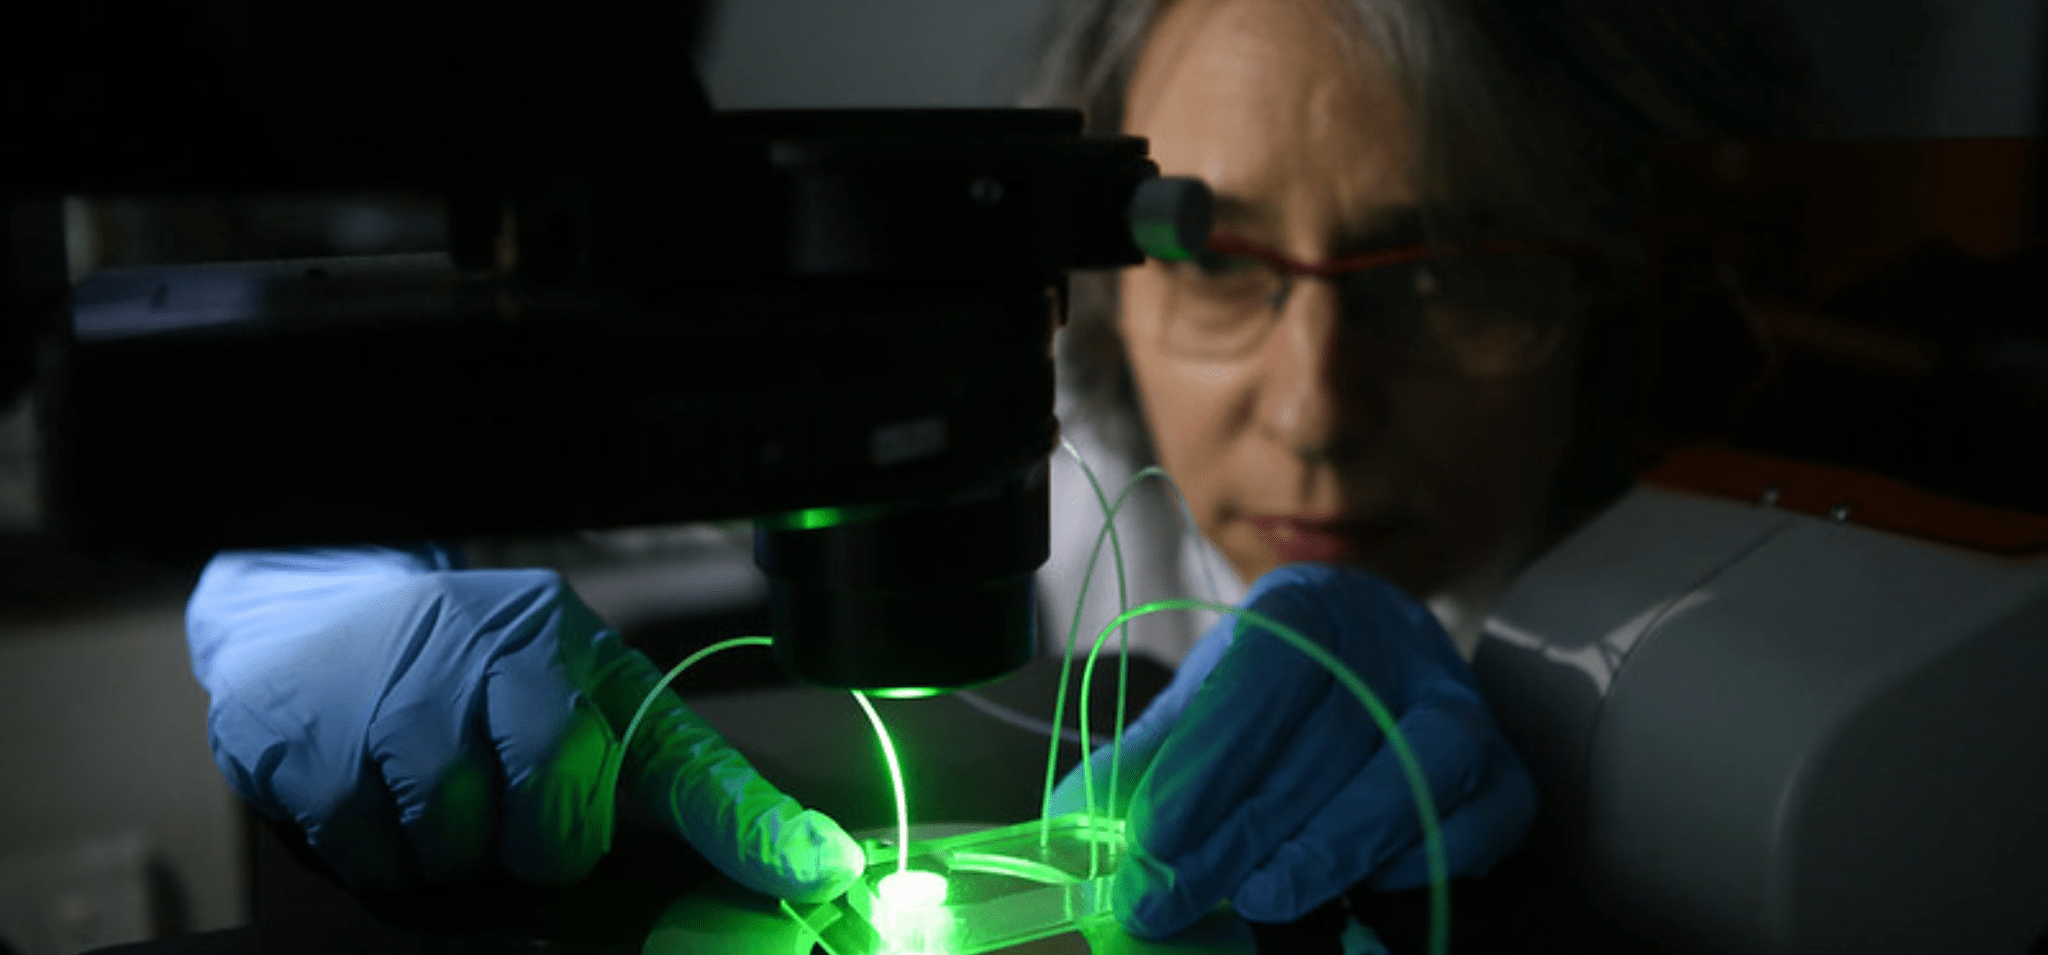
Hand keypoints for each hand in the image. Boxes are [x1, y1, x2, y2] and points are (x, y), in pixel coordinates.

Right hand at [185, 545, 861, 899]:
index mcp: (572, 648)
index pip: (665, 752)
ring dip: (450, 848)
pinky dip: (379, 851)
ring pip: (458, 850)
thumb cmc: (472, 665)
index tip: (815, 871)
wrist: (312, 608)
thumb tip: (804, 861)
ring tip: (432, 784)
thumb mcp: (581, 688)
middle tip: (506, 805)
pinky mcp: (307, 747)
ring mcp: (394, 700)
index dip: (743, 825)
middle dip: (535, 840)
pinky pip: (373, 858)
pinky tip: (371, 788)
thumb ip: (676, 774)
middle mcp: (490, 660)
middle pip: (551, 818)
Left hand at [1048, 563, 1533, 937]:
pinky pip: (1482, 817)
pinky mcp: (1507, 767)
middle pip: (1324, 738)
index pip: (1260, 678)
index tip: (1152, 838)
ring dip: (1333, 845)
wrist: (1380, 667)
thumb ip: (1147, 759)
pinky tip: (1361, 885)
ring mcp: (1460, 701)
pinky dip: (1423, 857)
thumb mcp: (1206, 704)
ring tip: (1262, 897)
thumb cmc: (1282, 693)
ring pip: (1416, 769)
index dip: (1205, 763)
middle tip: (1177, 896)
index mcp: (1307, 607)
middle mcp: (1392, 641)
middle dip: (1241, 831)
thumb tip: (1076, 820)